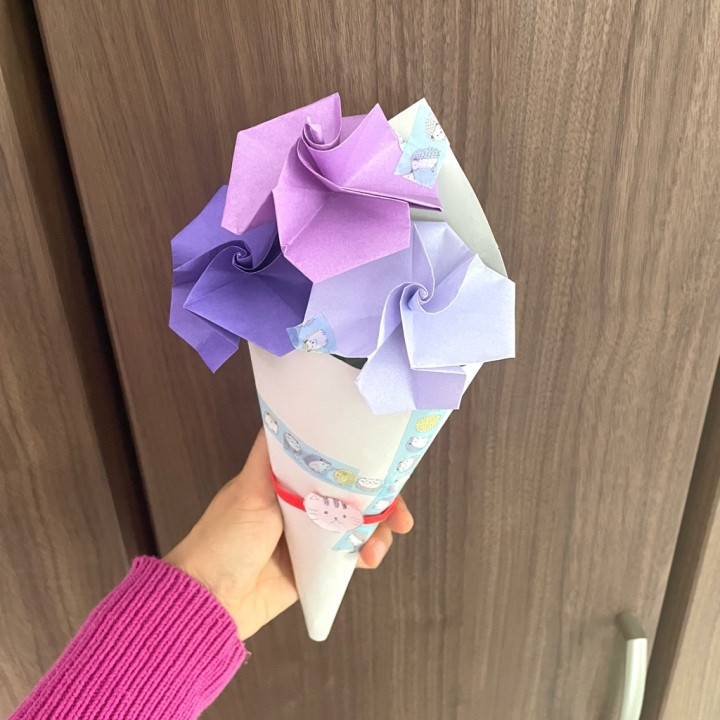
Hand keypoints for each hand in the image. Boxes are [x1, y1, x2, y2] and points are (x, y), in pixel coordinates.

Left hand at [165, 430, 413, 639]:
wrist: (212, 600)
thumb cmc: (225, 538)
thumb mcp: (248, 488)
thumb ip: (270, 454)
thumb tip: (284, 408)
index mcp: (289, 480)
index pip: (335, 463)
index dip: (363, 462)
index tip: (388, 466)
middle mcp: (305, 504)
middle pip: (355, 494)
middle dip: (384, 502)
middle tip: (401, 515)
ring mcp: (313, 537)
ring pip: (359, 525)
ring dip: (377, 532)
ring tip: (377, 547)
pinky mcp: (317, 567)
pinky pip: (350, 556)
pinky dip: (366, 555)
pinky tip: (367, 560)